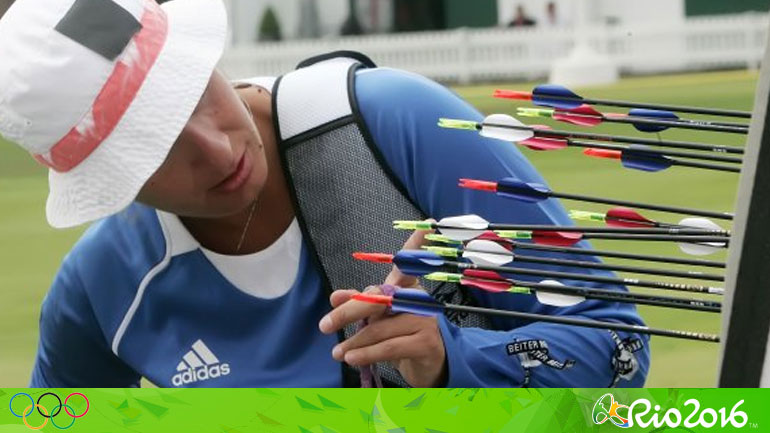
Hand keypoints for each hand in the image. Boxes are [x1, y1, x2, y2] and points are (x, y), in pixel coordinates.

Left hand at [318, 225, 447, 386]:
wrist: (430, 367)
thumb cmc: (403, 337)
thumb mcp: (380, 318)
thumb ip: (359, 305)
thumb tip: (334, 297)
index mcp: (408, 288)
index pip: (409, 264)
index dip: (416, 245)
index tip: (426, 225)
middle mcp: (419, 300)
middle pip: (379, 299)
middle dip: (348, 312)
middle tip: (324, 325)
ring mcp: (426, 321)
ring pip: (380, 328)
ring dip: (354, 342)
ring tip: (337, 352)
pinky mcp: (426, 343)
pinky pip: (390, 347)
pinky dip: (367, 354)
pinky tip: (353, 359)